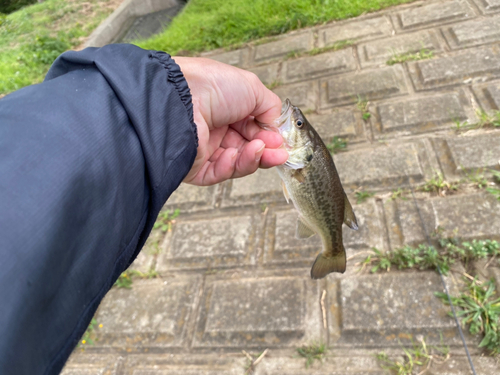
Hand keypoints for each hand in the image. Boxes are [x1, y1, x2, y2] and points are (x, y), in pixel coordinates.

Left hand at [174, 57, 287, 185]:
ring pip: (237, 162)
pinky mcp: (194, 166)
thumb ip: (270, 108)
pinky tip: (236, 154)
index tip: (282, 142)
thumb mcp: (252, 88)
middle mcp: (214, 128)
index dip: (268, 136)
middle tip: (280, 154)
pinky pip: (220, 173)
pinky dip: (234, 166)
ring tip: (262, 150)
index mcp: (225, 108)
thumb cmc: (212, 86)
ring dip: (253, 158)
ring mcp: (204, 148)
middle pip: (247, 147)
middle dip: (266, 151)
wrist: (179, 99)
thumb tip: (277, 129)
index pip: (252, 127)